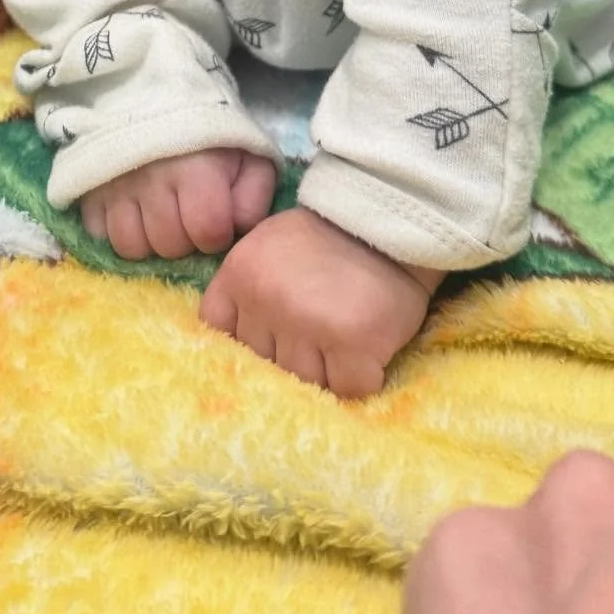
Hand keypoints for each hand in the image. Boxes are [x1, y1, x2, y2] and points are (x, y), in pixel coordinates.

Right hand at [80, 147, 275, 259]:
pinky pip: (99, 235)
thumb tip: (237, 230)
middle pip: (169, 245)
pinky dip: (116, 230)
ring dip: (149, 240)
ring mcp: (115, 186)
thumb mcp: (249, 156)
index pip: (207, 232)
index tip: (216, 219)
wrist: (155, 92)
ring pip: (132, 247)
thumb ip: (255, 197)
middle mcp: (152, 181)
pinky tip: (133, 213)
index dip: (217, 234)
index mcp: (196, 169)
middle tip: (186, 216)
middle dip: (184, 239)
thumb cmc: (208, 133)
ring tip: (159, 218)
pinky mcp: (89, 189)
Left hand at [199, 205, 439, 397]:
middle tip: (320, 332)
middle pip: (264, 365)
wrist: (393, 224)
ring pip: (303, 382)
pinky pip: (346, 389)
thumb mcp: (268, 249)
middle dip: (291, 356)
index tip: (274, 337)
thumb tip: (240, 353)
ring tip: (345, 338)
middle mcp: (266, 299)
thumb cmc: (329, 240)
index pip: (221, 337)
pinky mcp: (352, 343)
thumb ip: (248, 292)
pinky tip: (368, 350)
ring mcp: (307, 322)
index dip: (250, 342)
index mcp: (239, 274)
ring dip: (326, 370)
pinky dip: (360, 378)